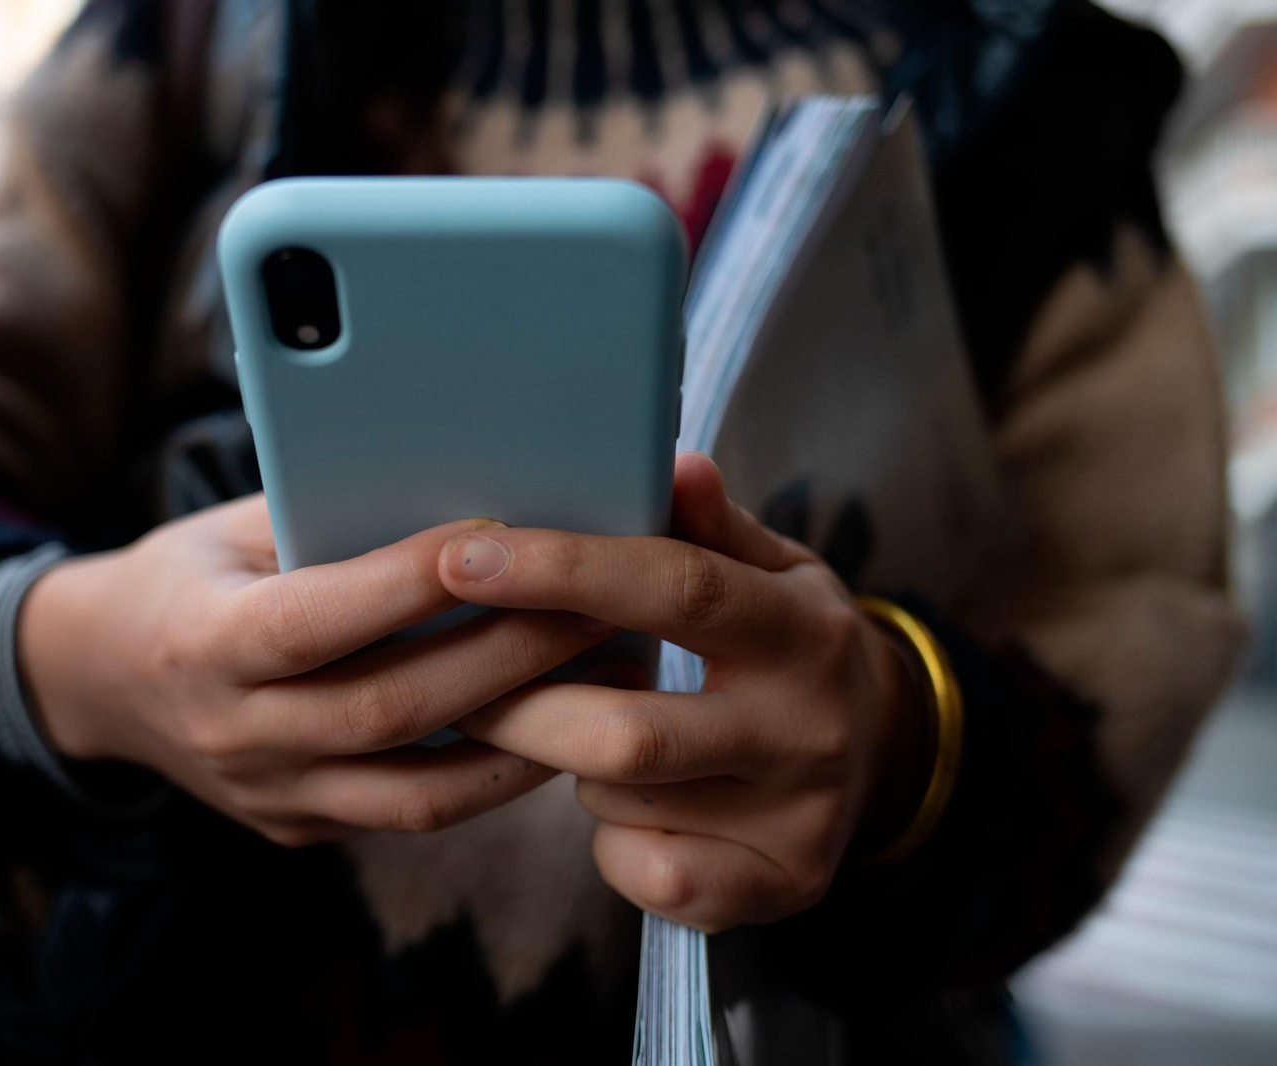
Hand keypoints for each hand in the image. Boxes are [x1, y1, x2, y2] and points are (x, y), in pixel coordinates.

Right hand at [18, 495, 618, 845]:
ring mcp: (269, 796)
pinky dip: (491, 774)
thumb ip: (324, 521)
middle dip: (505, 655)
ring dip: (524, 735)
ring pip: (417, 789)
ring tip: (605, 679)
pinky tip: (555, 724)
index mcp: (198, 642)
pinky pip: (411, 813)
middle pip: (389, 709)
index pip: (312, 620)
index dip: (405, 583)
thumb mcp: (230, 531)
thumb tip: (455, 495)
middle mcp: (232, 734)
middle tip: (596, 604)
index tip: (498, 534)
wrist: (101, 680)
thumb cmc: (187, 578)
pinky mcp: (302, 829)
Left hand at [437, 453, 925, 931]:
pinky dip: (614, 839)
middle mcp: (809, 727)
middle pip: (626, 731)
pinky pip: (648, 874)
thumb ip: (711, 525)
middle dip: (521, 709)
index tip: (463, 559)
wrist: (887, 747)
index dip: (562, 571)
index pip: (675, 590)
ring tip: (575, 732)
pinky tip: (629, 805)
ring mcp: (801, 817)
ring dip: (570, 766)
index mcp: (800, 627)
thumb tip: (671, 461)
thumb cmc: (786, 641)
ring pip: (622, 800)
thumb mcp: (769, 568)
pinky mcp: (784, 885)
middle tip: (461, 684)